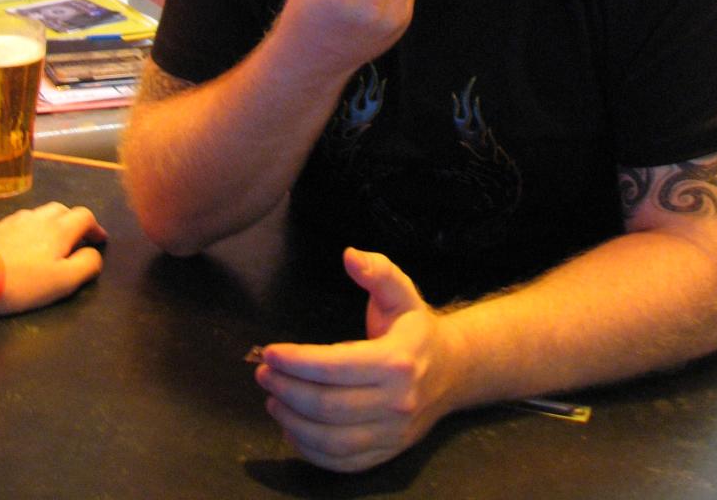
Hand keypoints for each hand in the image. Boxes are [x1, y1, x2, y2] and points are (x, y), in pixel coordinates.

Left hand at [0, 202, 106, 314]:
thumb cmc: (23, 280)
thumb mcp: (64, 281)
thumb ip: (87, 265)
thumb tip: (94, 254)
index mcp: (61, 229)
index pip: (85, 216)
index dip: (95, 227)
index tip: (98, 241)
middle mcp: (40, 217)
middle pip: (62, 210)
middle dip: (71, 223)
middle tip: (72, 242)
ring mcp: (14, 220)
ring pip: (37, 215)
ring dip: (46, 225)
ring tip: (43, 244)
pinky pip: (15, 225)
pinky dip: (23, 232)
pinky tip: (16, 247)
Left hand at [256, 248, 455, 472]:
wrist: (454, 369)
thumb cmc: (416, 327)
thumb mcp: (402, 291)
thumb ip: (378, 270)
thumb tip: (349, 255)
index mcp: (398, 360)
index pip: (336, 366)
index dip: (298, 361)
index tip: (270, 352)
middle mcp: (397, 402)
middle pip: (329, 406)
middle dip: (287, 390)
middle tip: (262, 374)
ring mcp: (393, 433)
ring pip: (332, 440)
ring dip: (292, 422)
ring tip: (273, 399)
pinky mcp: (388, 452)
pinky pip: (343, 462)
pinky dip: (311, 451)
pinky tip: (292, 428)